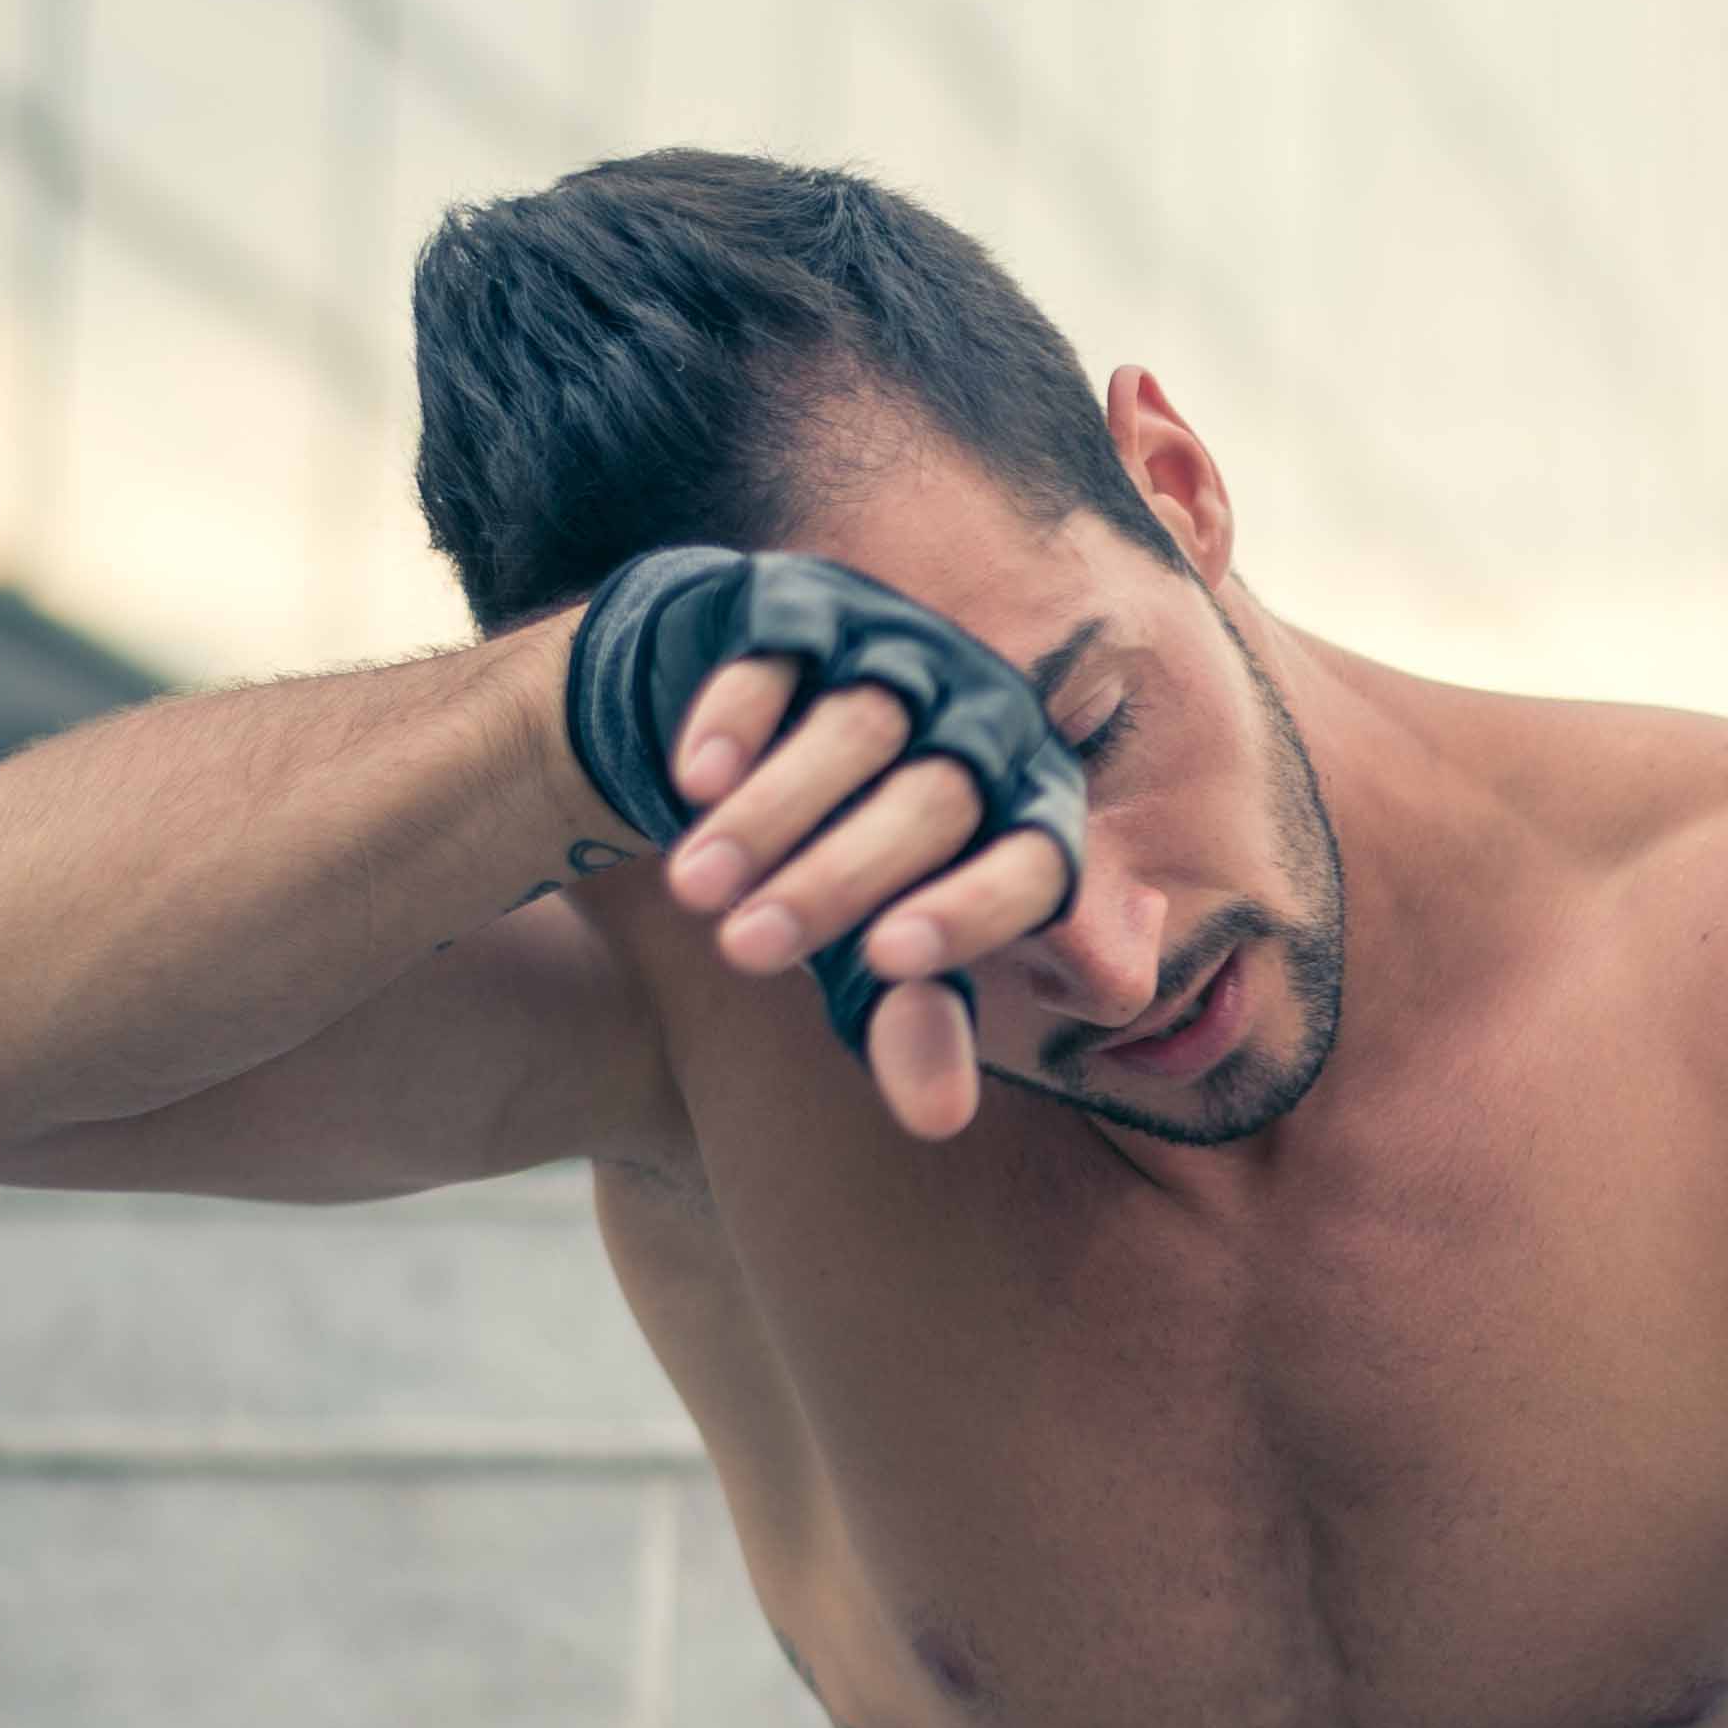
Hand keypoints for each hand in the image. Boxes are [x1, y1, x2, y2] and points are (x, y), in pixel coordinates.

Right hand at [556, 546, 1087, 1137]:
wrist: (744, 747)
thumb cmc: (840, 873)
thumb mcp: (870, 955)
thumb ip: (911, 1025)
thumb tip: (940, 1121)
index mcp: (1034, 806)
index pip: (1038, 861)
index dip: (973, 911)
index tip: (887, 966)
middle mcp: (988, 718)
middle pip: (936, 800)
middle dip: (836, 880)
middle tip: (745, 954)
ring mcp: (900, 648)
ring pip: (856, 730)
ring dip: (774, 813)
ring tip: (699, 893)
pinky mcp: (808, 606)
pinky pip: (780, 654)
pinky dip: (736, 718)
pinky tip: (690, 783)